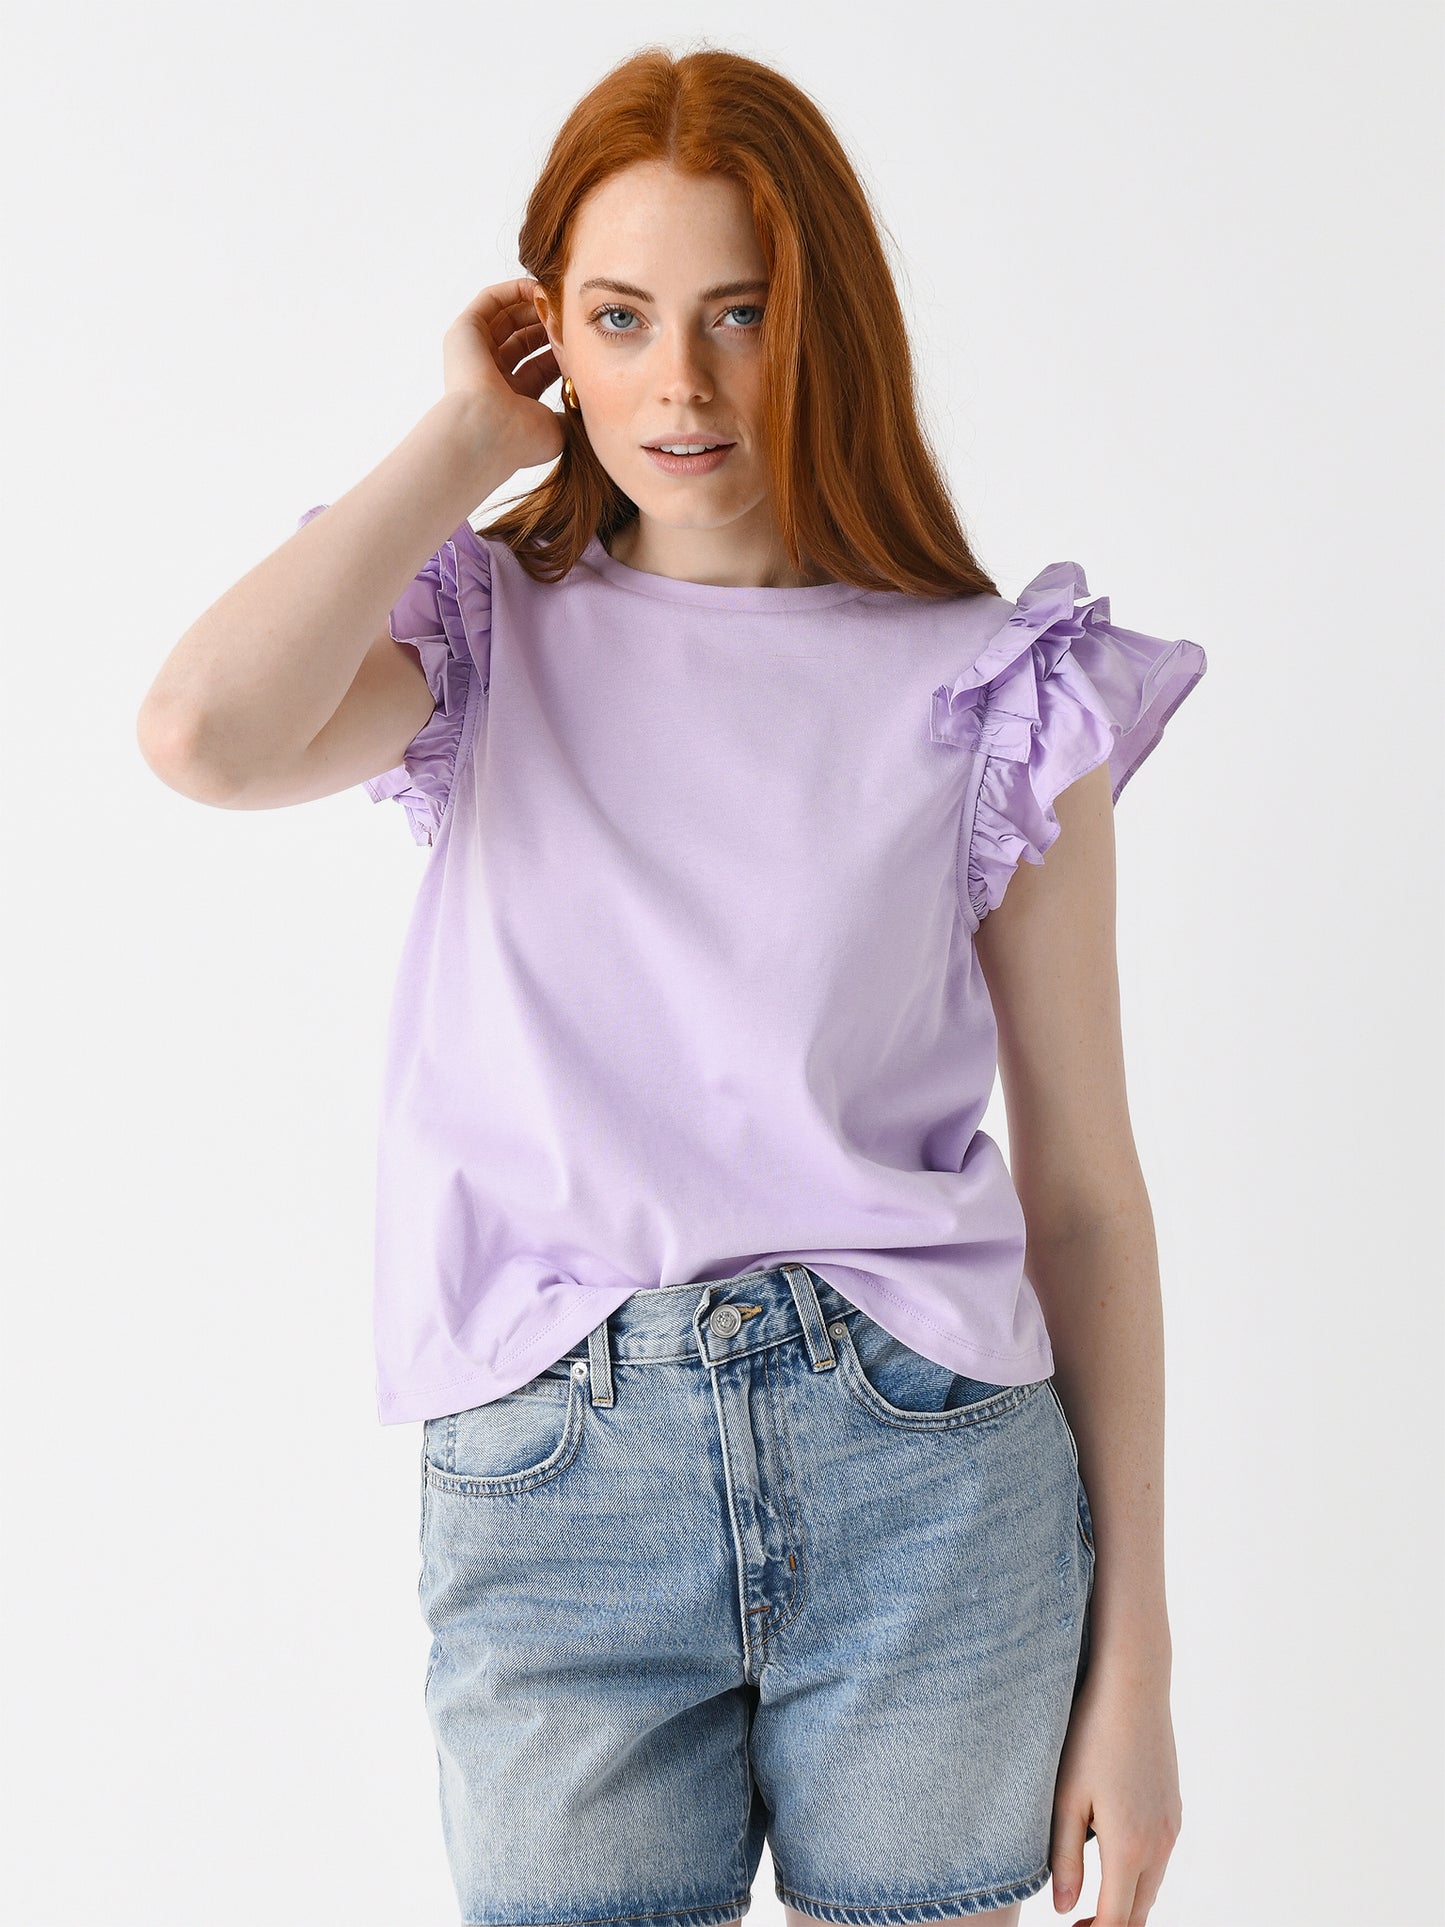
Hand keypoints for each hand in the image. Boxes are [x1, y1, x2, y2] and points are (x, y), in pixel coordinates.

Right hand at [441, 277, 564, 471]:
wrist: (486, 432)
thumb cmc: (520, 438)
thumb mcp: (556, 428)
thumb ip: (570, 413)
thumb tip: (583, 402)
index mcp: (511, 399)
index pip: (540, 366)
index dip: (562, 350)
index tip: (582, 340)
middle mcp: (490, 376)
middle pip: (524, 339)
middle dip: (549, 325)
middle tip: (571, 316)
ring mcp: (475, 353)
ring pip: (508, 317)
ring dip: (534, 305)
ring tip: (558, 297)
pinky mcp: (464, 332)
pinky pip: (490, 300)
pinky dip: (514, 290)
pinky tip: (537, 287)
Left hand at [1049, 1660, 1181, 1922]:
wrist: (1133, 1686)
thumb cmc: (1091, 1736)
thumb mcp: (1066, 1798)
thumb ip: (1064, 1858)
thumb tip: (1065, 1909)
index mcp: (1129, 1847)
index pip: (1118, 1918)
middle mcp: (1160, 1843)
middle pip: (1140, 1909)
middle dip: (1113, 1921)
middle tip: (1079, 1921)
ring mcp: (1172, 1825)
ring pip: (1152, 1883)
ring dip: (1126, 1896)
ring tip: (1091, 1889)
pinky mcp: (1174, 1807)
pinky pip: (1159, 1855)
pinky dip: (1138, 1869)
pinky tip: (1111, 1848)